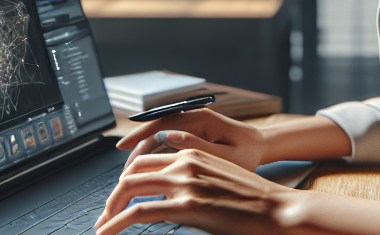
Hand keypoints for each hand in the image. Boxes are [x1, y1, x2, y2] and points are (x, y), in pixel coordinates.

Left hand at [93, 149, 298, 234]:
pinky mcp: (187, 205)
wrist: (278, 209)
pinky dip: (116, 223)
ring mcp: (184, 182)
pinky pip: (139, 212)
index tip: (117, 202)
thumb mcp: (216, 182)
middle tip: (104, 218)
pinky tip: (106, 234)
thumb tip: (171, 202)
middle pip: (131, 173)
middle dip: (112, 197)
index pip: (144, 163)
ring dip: (109, 210)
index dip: (125, 182)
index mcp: (191, 153)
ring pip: (129, 189)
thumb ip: (191, 184)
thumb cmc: (253, 201)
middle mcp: (183, 162)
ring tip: (101, 229)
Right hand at [116, 108, 266, 170]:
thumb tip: (169, 139)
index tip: (122, 146)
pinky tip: (147, 167)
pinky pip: (168, 139)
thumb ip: (198, 147)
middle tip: (124, 168)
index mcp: (201, 119)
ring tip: (130, 171)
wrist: (262, 146)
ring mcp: (192, 123)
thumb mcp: (226, 155)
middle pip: (156, 128)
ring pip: (160, 134)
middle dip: (137, 146)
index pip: (162, 124)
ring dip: (144, 150)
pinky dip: (155, 152)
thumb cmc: (248, 153)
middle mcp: (193, 117)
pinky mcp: (193, 132)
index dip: (140, 136)